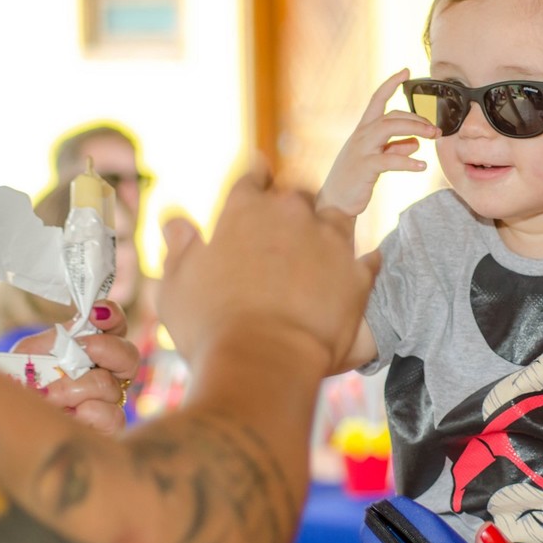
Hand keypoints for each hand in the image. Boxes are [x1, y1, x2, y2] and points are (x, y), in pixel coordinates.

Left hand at [11, 299, 138, 433]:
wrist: (8, 415)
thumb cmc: (20, 382)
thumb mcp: (31, 353)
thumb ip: (60, 336)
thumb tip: (86, 321)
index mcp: (93, 349)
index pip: (115, 326)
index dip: (113, 316)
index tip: (96, 313)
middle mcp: (109, 372)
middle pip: (129, 356)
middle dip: (104, 349)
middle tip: (75, 355)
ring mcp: (110, 401)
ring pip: (110, 386)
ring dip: (75, 389)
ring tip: (49, 396)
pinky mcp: (107, 426)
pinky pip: (113, 416)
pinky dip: (90, 413)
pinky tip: (71, 413)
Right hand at [158, 162, 379, 375]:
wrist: (264, 364)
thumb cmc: (211, 328)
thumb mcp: (177, 287)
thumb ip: (180, 249)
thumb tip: (175, 222)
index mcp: (245, 210)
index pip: (252, 178)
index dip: (254, 182)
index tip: (258, 184)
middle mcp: (291, 214)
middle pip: (298, 194)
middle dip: (293, 209)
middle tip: (287, 231)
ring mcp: (330, 241)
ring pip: (336, 218)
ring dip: (328, 230)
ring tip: (323, 249)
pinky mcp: (358, 273)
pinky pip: (367, 260)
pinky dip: (360, 266)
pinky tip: (354, 274)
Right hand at [316, 69, 438, 215]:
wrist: (335, 202)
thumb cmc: (355, 179)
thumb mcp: (376, 159)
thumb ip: (395, 149)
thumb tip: (415, 143)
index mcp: (363, 130)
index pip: (377, 100)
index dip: (390, 84)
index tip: (406, 71)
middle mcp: (361, 136)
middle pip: (391, 115)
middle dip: (416, 118)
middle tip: (436, 129)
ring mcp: (361, 150)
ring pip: (389, 129)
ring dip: (415, 129)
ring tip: (434, 136)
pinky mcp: (364, 168)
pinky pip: (388, 160)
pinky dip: (407, 162)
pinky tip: (422, 166)